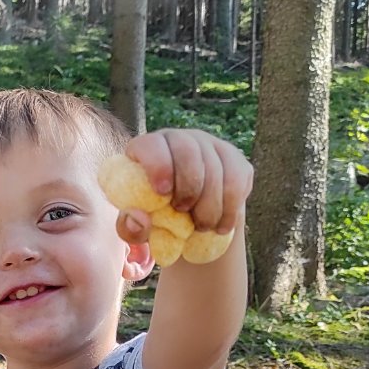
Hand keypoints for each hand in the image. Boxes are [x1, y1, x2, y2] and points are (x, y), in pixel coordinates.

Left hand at [116, 129, 252, 247]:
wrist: (190, 221)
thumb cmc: (155, 220)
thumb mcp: (136, 228)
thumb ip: (130, 226)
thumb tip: (140, 218)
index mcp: (148, 149)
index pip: (152, 144)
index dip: (158, 165)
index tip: (162, 192)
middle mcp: (179, 140)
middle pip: (188, 150)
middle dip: (188, 186)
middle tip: (183, 211)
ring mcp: (209, 145)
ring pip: (216, 167)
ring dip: (210, 205)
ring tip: (202, 227)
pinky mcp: (233, 158)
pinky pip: (237, 178)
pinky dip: (230, 207)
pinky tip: (221, 226)